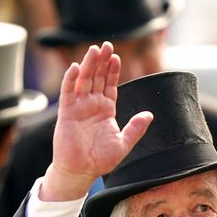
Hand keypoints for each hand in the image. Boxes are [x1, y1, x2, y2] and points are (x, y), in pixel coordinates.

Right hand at [40, 42, 152, 200]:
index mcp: (106, 109)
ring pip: (84, 81)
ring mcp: (78, 107)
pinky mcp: (66, 113)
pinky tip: (76, 68)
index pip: (110, 84)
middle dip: (101, 61)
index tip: (116, 56)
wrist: (81, 172)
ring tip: (94, 50)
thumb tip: (149, 115)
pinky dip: (71, 80)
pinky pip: (68, 93)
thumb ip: (135, 128)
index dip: (113, 70)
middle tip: (106, 45)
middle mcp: (92, 104)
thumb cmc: (100, 160)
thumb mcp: (123, 143)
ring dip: (89, 65)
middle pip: (97, 77)